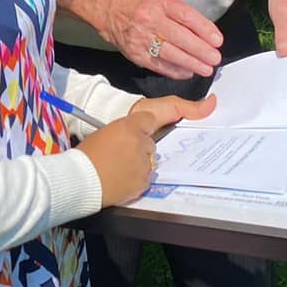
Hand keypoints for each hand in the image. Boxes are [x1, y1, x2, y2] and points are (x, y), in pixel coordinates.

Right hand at [76, 95, 216, 206]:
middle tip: (117, 155)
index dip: (186, 110)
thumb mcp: (106, 133)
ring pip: (149, 161)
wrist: (76, 180)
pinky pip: (145, 178)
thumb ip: (128, 131)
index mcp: (130, 125)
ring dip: (138, 165)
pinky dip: (135, 180)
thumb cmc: (86, 155)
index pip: (158, 114)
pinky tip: (118, 181)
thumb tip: (141, 137)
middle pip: (151, 143)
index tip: (210, 105)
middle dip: (140, 148)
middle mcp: (141, 142)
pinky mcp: (143, 182)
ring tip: (114, 170)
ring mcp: (144, 163)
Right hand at [106, 0, 222, 78]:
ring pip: (170, 54)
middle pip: (180, 37)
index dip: (204, 29)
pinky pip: (159, 65)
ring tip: (206, 68)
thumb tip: (207, 34)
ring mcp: (142, 38)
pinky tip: (188, 72)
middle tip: (214, 58)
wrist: (113, 13)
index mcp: (160, 2)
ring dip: (191, 63)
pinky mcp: (137, 54)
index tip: (217, 40)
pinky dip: (176, 71)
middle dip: (200, 50)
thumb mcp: (164, 0)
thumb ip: (183, 14)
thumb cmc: (144, 7)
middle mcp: (150, 19)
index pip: (186, 16)